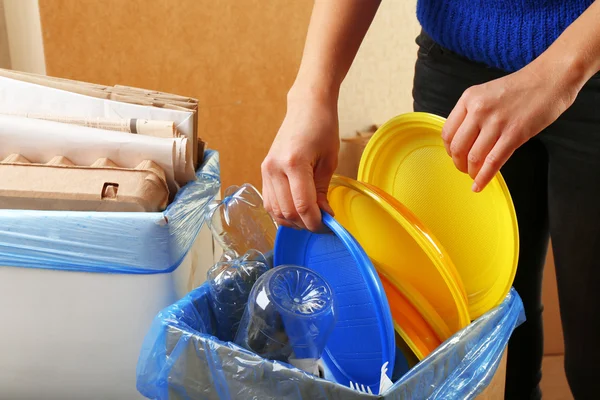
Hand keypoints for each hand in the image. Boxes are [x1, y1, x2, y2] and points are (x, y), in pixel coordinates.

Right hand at [261, 95, 338, 230]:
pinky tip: (297, 211)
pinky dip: (282, 212)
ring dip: (293, 221)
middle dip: (306, 224)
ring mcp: (266, 170)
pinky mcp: (264, 171)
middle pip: (287, 212)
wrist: (306, 106)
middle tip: (323, 224)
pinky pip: (269, 202)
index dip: (316, 222)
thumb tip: (323, 215)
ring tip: (310, 218)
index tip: (328, 226)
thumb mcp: (330, 160)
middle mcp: (274, 168)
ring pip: (275, 211)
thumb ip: (323, 190)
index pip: (303, 206)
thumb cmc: (322, 127)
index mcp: (294, 163)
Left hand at [442, 63, 578, 191]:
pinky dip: (484, 177)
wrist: (551, 78)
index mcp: (468, 98)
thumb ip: (472, 114)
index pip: (447, 132)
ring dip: (471, 172)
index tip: (454, 156)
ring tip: (474, 175)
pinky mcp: (514, 134)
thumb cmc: (521, 88)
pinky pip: (493, 162)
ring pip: (473, 157)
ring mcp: (496, 122)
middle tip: (464, 169)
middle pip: (457, 147)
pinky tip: (479, 185)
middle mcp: (478, 109)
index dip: (449, 150)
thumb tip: (463, 142)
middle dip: (458, 164)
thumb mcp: (486, 94)